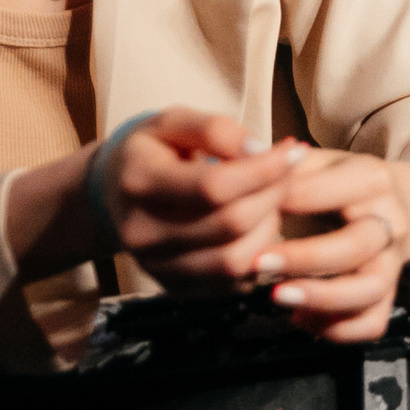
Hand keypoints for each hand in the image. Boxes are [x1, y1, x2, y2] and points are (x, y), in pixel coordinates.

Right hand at [104, 108, 305, 287]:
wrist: (114, 192)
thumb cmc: (153, 149)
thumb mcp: (173, 121)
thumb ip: (215, 129)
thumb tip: (261, 151)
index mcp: (139, 182)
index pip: (213, 186)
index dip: (264, 170)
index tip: (295, 151)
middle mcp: (141, 232)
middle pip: (229, 225)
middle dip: (274, 195)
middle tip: (290, 171)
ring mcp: (155, 266)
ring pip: (234, 261)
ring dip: (270, 227)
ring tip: (273, 198)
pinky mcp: (173, 287)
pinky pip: (230, 284)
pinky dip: (258, 256)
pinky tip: (261, 225)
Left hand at [249, 154, 409, 342]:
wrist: (405, 205)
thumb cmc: (345, 182)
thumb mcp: (321, 162)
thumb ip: (283, 164)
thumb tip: (237, 159)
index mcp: (372, 180)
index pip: (331, 191)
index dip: (288, 200)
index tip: (248, 207)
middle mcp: (390, 222)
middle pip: (356, 246)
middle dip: (305, 259)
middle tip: (259, 262)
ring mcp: (392, 262)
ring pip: (370, 290)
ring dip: (322, 299)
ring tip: (278, 298)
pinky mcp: (388, 295)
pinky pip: (372, 323)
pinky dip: (337, 330)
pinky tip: (301, 318)